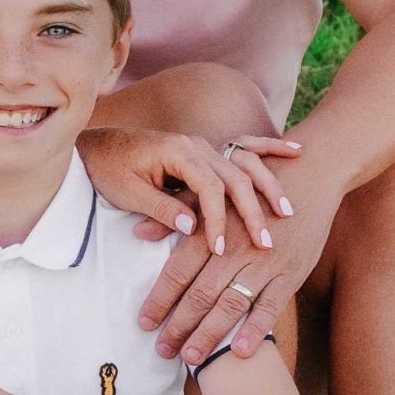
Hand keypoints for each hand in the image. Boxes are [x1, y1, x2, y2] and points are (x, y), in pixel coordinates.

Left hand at [80, 124, 299, 255]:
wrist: (98, 146)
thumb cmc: (109, 171)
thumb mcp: (129, 192)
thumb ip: (161, 208)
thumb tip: (192, 227)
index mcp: (176, 151)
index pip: (207, 185)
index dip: (216, 218)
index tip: (221, 249)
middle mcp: (196, 145)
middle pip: (234, 176)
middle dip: (252, 211)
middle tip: (265, 244)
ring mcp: (206, 145)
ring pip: (246, 164)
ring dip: (269, 186)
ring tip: (288, 214)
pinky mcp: (210, 150)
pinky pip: (247, 147)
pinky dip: (272, 149)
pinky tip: (296, 152)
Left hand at [139, 163, 342, 367]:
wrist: (309, 176)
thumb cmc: (252, 188)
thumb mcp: (210, 194)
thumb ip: (175, 215)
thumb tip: (138, 232)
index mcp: (211, 229)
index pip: (178, 271)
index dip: (160, 299)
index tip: (144, 323)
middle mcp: (234, 249)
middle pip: (200, 294)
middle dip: (179, 326)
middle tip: (163, 351)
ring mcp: (263, 263)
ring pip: (230, 304)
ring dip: (209, 334)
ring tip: (191, 358)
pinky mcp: (290, 273)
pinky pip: (271, 306)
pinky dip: (255, 329)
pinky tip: (240, 352)